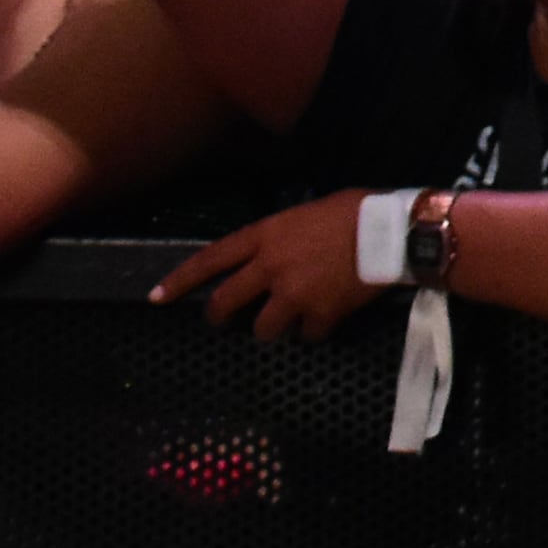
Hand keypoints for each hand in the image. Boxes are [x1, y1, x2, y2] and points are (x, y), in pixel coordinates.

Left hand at [151, 191, 390, 339]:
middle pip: (227, 303)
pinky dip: (314, 332)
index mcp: (264, 235)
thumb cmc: (353, 212)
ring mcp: (294, 294)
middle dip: (219, 318)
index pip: (210, 259)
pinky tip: (327, 319)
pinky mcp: (321, 315)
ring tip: (290, 320)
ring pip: (264, 330)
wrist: (392, 231)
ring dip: (273, 329)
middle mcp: (271, 267)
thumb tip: (273, 257)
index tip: (156, 296)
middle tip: (223, 323)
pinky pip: (307, 336)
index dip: (180, 281)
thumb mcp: (303, 215)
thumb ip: (279, 238)